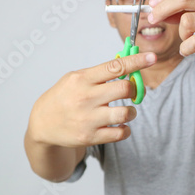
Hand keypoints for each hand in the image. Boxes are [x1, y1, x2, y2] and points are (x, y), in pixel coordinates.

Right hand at [27, 52, 156, 147]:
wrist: (42, 123)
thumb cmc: (64, 97)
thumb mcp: (75, 78)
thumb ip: (100, 73)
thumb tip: (130, 66)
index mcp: (82, 79)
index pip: (115, 67)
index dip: (137, 61)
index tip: (152, 58)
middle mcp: (85, 98)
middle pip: (125, 89)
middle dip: (135, 89)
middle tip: (133, 92)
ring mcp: (88, 119)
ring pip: (125, 113)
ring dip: (132, 112)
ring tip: (127, 112)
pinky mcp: (90, 137)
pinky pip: (120, 133)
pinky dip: (125, 129)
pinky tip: (120, 125)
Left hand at [148, 0, 194, 72]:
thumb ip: (188, 8)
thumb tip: (158, 7)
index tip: (153, 4)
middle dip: (163, 9)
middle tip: (152, 19)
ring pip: (187, 21)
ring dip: (180, 33)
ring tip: (187, 39)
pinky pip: (194, 42)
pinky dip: (185, 47)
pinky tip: (189, 49)